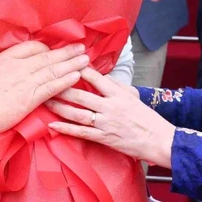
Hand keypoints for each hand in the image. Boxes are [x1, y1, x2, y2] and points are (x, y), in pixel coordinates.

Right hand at [0, 41, 88, 142]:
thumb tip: (13, 69)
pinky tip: (76, 76)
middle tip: (81, 47)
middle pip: (47, 56)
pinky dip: (66, 80)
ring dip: (72, 64)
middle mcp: (18, 66)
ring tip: (86, 59)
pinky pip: (52, 86)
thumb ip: (4, 67)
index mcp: (6, 57)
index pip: (32, 47)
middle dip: (66, 52)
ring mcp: (25, 81)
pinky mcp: (30, 98)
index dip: (48, 48)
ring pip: (53, 69)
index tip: (57, 50)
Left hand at [46, 67, 175, 166]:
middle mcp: (110, 107)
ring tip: (45, 100)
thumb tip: (100, 77)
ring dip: (59, 107)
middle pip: (81, 96)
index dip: (79, 70)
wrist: (157, 140)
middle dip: (62, 88)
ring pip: (77, 114)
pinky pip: (80, 133)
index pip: (95, 78)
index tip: (66, 63)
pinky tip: (52, 125)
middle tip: (46, 81)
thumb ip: (115, 86)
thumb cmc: (145, 117)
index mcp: (117, 94)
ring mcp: (105, 123)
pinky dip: (65, 129)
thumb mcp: (133, 96)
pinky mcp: (103, 138)